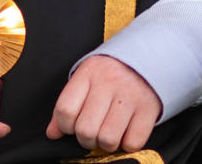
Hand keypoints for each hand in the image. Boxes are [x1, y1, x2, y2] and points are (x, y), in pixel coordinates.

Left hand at [46, 55, 160, 152]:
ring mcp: (130, 96)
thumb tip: (53, 133)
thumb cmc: (110, 72)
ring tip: (108, 133)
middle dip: (86, 139)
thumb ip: (67, 105)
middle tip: (92, 132)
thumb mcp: (85, 79)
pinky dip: (127, 144)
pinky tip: (125, 132)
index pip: (65, 110)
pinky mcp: (148, 109)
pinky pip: (132, 142)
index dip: (65, 126)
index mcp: (88, 73)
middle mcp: (108, 83)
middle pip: (86, 129)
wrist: (148, 57)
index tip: (72, 126)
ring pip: (108, 139)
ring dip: (106, 144)